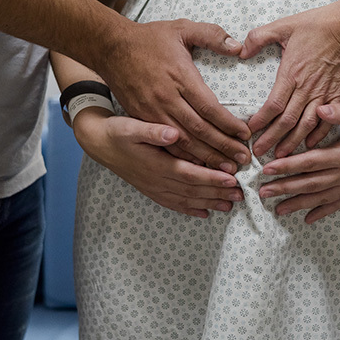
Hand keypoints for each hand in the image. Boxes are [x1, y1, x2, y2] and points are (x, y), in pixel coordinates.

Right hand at [73, 109, 244, 218]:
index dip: (211, 178)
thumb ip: (153, 131)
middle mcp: (157, 180)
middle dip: (218, 193)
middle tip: (241, 194)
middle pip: (193, 191)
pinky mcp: (151, 190)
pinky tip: (205, 214)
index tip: (232, 178)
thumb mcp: (131, 126)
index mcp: (156, 164)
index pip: (189, 174)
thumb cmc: (117, 132)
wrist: (99, 144)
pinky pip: (174, 204)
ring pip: (186, 200)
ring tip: (231, 205)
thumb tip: (172, 133)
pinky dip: (191, 210)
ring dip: (209, 202)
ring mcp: (154, 188)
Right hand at [99, 18, 251, 172]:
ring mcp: (152, 111)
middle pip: (199, 130)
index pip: (209, 107)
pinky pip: (165, 143)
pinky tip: (198, 165)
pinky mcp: (141, 118)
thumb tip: (238, 47)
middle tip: (243, 160)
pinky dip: (183, 156)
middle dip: (223, 147)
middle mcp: (166, 98)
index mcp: (180, 77)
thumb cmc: (148, 38)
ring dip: (206, 157)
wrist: (110, 47)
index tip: (245, 135)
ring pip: (183, 141)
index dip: (229, 124)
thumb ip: (211, 35)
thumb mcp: (182, 28)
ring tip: (226, 169)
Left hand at [240, 1, 339, 157]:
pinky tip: (310, 146)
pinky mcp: (336, 94)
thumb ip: (258, 37)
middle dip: (272, 139)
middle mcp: (307, 87)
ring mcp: (323, 93)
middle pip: (287, 121)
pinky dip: (319, 135)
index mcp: (291, 73)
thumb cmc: (315, 24)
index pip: (273, 104)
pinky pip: (328, 120)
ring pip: (306, 124)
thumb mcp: (282, 25)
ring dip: (293, 142)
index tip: (249, 132)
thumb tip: (240, 52)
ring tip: (281, 157)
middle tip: (259, 154)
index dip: (261, 121)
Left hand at [256, 102, 339, 223]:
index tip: (267, 169)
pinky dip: (322, 212)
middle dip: (285, 189)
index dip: (288, 166)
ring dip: (298, 204)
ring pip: (321, 198)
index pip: (310, 162)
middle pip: (311, 184)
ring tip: (278, 209)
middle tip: (263, 193)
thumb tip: (320, 109)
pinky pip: (338, 204)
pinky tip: (307, 219)